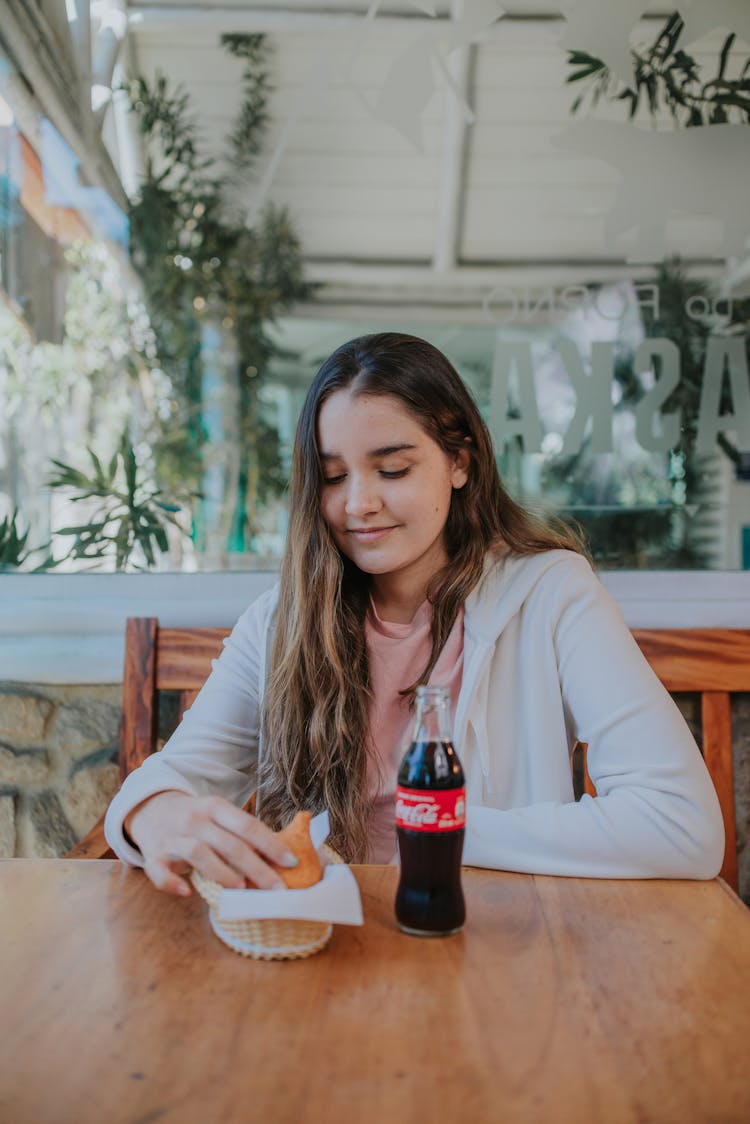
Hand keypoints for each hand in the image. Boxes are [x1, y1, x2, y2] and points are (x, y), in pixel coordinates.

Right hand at [125, 791, 298, 897]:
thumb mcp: (217, 814)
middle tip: (277, 888)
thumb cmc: (196, 818)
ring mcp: (173, 838)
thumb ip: (241, 832)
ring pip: (199, 853)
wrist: (150, 808)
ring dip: (222, 872)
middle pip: (229, 843)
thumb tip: (279, 858)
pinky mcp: (154, 856)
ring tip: (241, 889)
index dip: (270, 844)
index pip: (248, 825)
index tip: (291, 862)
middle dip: (256, 867)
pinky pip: (160, 871)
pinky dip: (172, 883)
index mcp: (215, 807)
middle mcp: (195, 820)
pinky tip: (187, 892)